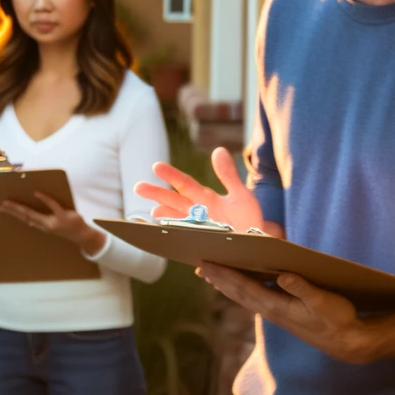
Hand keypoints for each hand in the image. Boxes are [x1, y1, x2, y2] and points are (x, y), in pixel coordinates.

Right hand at [0, 191, 105, 257]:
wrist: (83, 235)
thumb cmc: (69, 226)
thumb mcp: (55, 223)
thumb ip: (45, 216)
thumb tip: (36, 201)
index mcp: (43, 225)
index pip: (25, 218)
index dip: (13, 213)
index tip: (1, 208)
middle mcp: (45, 225)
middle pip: (25, 216)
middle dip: (12, 210)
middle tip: (1, 204)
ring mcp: (53, 221)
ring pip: (33, 214)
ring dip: (20, 208)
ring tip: (10, 202)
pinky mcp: (63, 216)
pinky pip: (52, 206)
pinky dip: (44, 199)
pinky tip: (36, 193)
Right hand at [134, 147, 275, 235]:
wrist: (257, 244)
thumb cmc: (248, 219)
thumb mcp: (240, 195)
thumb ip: (228, 175)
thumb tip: (218, 150)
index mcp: (205, 199)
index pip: (185, 184)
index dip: (171, 175)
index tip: (156, 166)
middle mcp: (197, 213)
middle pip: (174, 201)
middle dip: (157, 194)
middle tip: (138, 187)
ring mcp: (197, 229)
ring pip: (175, 220)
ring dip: (164, 217)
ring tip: (153, 214)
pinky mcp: (199, 243)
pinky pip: (183, 239)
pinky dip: (174, 236)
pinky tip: (166, 234)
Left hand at [196, 263, 380, 363]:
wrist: (346, 343)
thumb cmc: (337, 320)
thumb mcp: (325, 303)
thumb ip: (304, 289)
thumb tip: (283, 276)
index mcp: (276, 306)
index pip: (243, 288)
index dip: (224, 275)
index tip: (206, 265)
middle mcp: (270, 310)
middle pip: (237, 292)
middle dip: (218, 278)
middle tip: (199, 265)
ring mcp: (274, 313)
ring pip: (243, 296)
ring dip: (225, 285)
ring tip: (210, 274)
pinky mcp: (281, 313)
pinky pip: (253, 298)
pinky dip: (240, 289)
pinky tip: (237, 285)